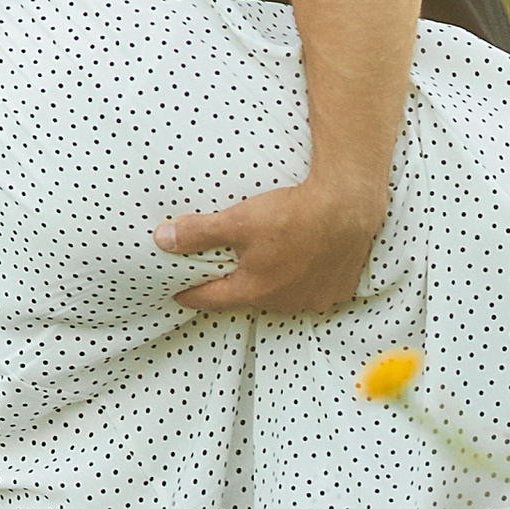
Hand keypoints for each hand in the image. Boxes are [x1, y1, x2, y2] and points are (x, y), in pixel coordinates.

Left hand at [155, 171, 383, 320]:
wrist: (347, 207)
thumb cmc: (292, 214)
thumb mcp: (238, 220)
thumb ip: (198, 232)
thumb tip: (162, 240)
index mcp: (255, 289)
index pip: (211, 298)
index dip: (191, 294)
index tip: (178, 293)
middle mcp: (284, 301)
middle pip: (249, 297)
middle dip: (235, 286)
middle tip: (224, 271)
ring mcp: (313, 298)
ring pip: (282, 295)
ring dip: (272, 283)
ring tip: (267, 263)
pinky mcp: (337, 289)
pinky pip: (313, 291)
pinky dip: (303, 280)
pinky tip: (302, 261)